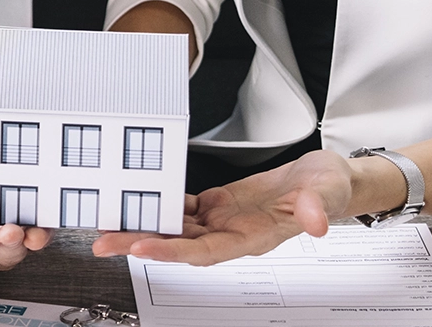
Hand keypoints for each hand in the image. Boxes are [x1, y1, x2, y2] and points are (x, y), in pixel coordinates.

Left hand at [91, 150, 353, 265]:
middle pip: (179, 245)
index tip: (142, 249)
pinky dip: (159, 206)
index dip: (173, 252)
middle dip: (140, 244)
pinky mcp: (218, 205)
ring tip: (107, 225)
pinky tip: (138, 201)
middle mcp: (231, 235)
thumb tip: (314, 222)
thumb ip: (318, 208)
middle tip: (103, 242)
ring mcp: (223, 221)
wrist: (327, 180)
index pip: (206, 252)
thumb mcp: (328, 193)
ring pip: (175, 229)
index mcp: (253, 238)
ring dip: (142, 227)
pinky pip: (183, 209)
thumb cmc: (328, 189)